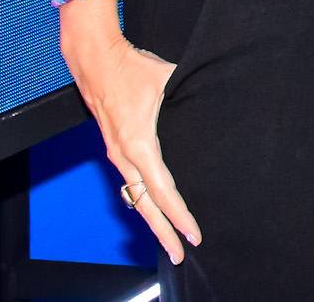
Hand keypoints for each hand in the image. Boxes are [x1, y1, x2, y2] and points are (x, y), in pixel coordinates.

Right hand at [63, 30, 200, 263]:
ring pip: (135, 197)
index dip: (180, 216)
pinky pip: (129, 182)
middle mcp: (125, 156)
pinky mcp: (114, 147)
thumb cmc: (132, 67)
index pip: (164, 191)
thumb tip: (219, 98)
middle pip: (145, 206)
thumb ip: (192, 94)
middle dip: (163, 232)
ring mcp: (117, 153)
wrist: (94, 59)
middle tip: (180, 254)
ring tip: (169, 238)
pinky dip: (142, 200)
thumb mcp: (169, 79)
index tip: (194, 234)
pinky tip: (152, 207)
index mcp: (140, 145)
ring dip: (152, 219)